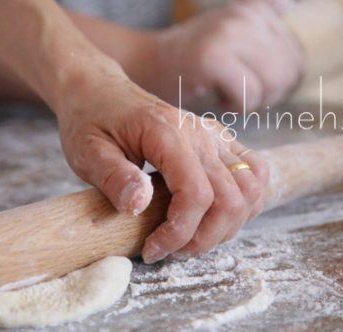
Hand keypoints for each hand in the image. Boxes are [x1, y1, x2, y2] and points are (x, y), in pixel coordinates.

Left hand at [56, 64, 268, 262]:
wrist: (100, 91)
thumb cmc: (91, 121)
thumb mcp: (88, 152)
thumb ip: (113, 177)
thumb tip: (139, 205)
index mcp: (167, 134)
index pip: (196, 194)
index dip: (180, 233)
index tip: (153, 250)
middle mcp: (200, 133)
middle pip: (230, 199)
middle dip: (205, 238)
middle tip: (172, 251)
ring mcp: (215, 135)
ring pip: (250, 189)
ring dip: (228, 225)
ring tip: (192, 238)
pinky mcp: (220, 140)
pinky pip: (254, 172)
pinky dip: (245, 202)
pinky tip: (216, 216)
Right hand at [147, 0, 303, 111]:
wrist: (148, 64)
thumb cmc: (193, 58)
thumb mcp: (227, 28)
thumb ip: (260, 15)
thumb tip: (288, 1)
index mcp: (254, 6)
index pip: (296, 57)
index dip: (278, 82)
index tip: (249, 82)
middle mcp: (244, 14)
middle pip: (288, 72)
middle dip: (270, 94)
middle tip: (241, 95)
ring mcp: (228, 33)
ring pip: (272, 84)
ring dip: (253, 102)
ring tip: (230, 95)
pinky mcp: (213, 57)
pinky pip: (249, 95)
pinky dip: (236, 107)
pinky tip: (218, 100)